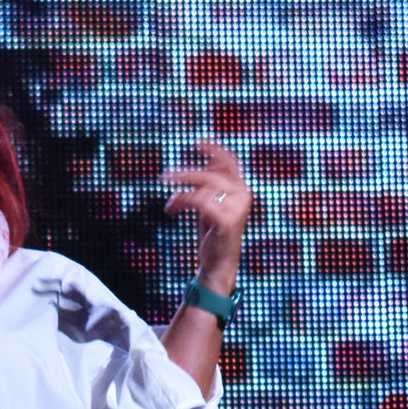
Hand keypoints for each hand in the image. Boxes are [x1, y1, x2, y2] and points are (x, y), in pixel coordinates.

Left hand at [160, 137, 251, 290]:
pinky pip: (199, 201)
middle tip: (165, 177)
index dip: (214, 151)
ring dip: (180, 193)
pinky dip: (182, 201)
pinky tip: (172, 210)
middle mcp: (242, 195)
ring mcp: (236, 208)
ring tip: (170, 204)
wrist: (218, 265)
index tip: (197, 143)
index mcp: (241, 189)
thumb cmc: (213, 234)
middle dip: (185, 174)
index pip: (229, 162)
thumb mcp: (210, 205)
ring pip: (203, 187)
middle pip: (210, 174)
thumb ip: (210, 185)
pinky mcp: (226, 221)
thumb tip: (207, 162)